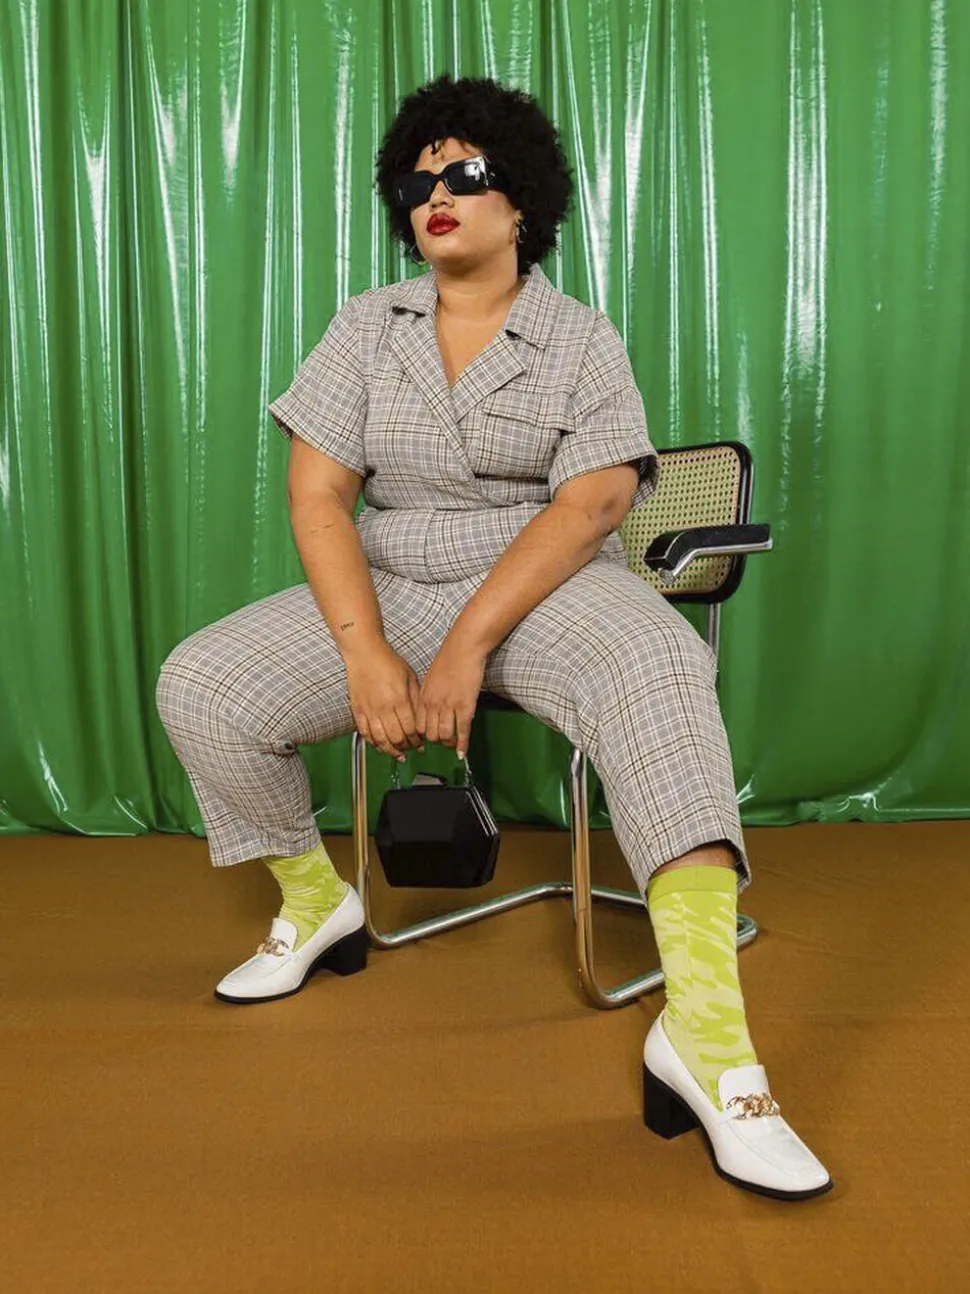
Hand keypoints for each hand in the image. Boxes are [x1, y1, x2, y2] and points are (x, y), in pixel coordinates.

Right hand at [343, 640, 423, 760]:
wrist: (364, 653)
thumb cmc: (387, 662)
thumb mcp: (410, 677)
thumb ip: (416, 699)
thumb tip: (422, 718)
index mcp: (399, 699)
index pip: (410, 730)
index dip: (417, 740)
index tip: (421, 743)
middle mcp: (384, 708)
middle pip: (396, 738)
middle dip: (406, 747)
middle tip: (411, 749)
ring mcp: (369, 710)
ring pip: (380, 740)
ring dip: (390, 750)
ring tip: (398, 753)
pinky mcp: (357, 710)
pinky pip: (365, 733)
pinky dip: (373, 743)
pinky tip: (380, 746)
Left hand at [417, 637, 486, 759]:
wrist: (464, 647)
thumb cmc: (450, 658)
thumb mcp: (430, 678)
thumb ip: (428, 694)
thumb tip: (428, 707)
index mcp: (424, 696)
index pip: (417, 725)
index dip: (422, 736)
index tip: (426, 740)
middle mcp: (433, 703)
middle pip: (429, 734)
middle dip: (435, 742)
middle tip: (442, 743)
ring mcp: (449, 706)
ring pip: (444, 735)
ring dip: (448, 743)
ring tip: (452, 745)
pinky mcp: (465, 706)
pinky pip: (462, 730)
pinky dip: (462, 744)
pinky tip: (462, 752)